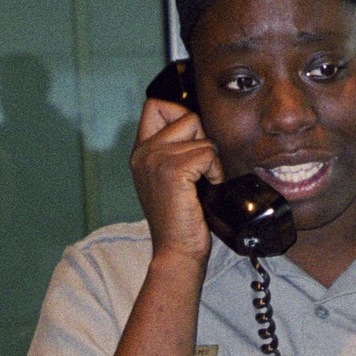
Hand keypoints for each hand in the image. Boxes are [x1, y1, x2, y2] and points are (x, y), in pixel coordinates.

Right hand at [131, 87, 217, 261]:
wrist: (176, 250)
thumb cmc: (179, 218)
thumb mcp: (168, 178)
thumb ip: (173, 149)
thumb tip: (198, 123)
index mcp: (140, 151)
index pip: (156, 104)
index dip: (180, 112)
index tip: (192, 138)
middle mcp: (143, 152)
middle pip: (186, 115)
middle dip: (202, 138)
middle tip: (199, 168)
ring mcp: (155, 159)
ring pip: (201, 135)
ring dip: (211, 159)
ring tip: (202, 183)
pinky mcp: (173, 170)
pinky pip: (208, 152)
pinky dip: (215, 170)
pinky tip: (207, 188)